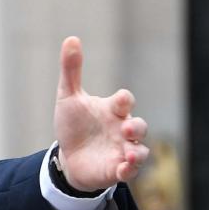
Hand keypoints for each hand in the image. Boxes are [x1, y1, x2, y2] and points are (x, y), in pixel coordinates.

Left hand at [53, 36, 148, 191]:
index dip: (125, 100)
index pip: (125, 101)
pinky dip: (129, 170)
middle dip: (137, 126)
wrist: (68, 156)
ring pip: (140, 150)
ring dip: (137, 152)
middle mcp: (122, 129)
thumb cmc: (73, 125)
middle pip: (140, 126)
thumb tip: (71, 38)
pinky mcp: (117, 169)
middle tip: (126, 127)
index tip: (119, 101)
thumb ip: (72, 70)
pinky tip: (122, 168)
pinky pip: (131, 171)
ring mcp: (122, 150)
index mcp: (112, 110)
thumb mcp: (68, 97)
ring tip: (128, 153)